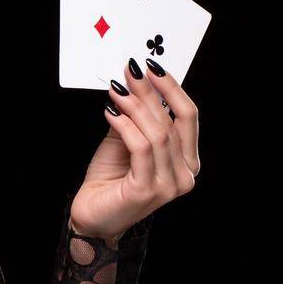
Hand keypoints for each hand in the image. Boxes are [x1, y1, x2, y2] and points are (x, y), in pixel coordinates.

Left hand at [69, 56, 200, 240]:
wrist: (94, 216)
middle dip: (151, 91)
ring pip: (158, 133)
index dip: (172, 88)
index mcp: (187, 161)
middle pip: (173, 121)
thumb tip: (135, 82)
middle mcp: (185, 174)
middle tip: (132, 71)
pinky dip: (125, 125)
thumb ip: (138, 117)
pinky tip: (111, 112)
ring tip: (117, 89)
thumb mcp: (128, 141)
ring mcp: (169, 185)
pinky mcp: (147, 191)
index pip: (188, 116)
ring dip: (135, 106)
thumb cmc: (111, 181)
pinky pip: (140, 147)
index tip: (153, 67)